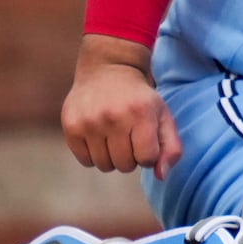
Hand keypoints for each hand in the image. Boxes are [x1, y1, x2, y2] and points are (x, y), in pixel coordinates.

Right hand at [63, 36, 181, 177]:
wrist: (108, 68)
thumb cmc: (139, 98)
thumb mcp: (162, 115)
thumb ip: (171, 147)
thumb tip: (161, 175)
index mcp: (141, 113)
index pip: (147, 159)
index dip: (148, 153)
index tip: (145, 138)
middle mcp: (114, 117)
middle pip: (125, 165)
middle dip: (130, 156)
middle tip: (129, 136)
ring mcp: (90, 122)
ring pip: (104, 165)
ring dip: (112, 157)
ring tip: (114, 135)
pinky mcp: (71, 126)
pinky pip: (85, 160)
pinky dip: (93, 154)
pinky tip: (98, 135)